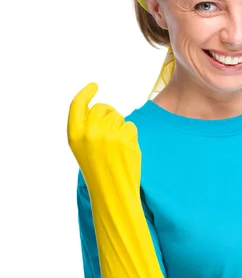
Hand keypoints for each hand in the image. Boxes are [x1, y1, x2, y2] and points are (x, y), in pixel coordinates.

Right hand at [67, 82, 140, 200]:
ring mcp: (108, 135)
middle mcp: (90, 132)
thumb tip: (104, 110)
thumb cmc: (99, 172)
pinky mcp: (125, 139)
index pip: (77, 105)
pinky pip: (130, 126)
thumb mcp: (84, 149)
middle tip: (113, 125)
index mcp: (74, 135)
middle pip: (102, 108)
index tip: (94, 85)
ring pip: (118, 117)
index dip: (85, 93)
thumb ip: (88, 129)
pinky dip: (131, 135)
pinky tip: (126, 150)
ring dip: (120, 127)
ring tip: (117, 148)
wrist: (112, 192)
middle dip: (109, 112)